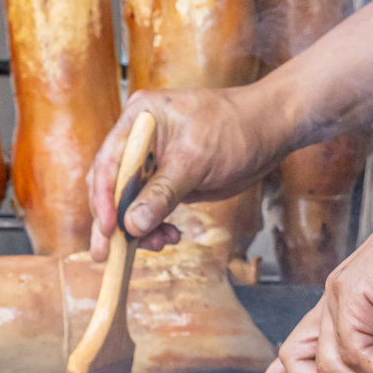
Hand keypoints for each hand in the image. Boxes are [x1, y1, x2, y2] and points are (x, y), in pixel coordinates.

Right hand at [88, 81, 293, 260]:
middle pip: (111, 185)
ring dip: (138, 228)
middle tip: (106, 254)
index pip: (109, 161)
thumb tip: (133, 225)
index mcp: (139, 119)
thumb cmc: (235, 129)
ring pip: (129, 203)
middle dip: (113, 221)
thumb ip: (163, 193)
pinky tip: (170, 236)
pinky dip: (155, 226)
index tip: (108, 228)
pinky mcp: (166, 181)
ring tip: (159, 243)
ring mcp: (152, 162)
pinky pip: (149, 210)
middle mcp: (139, 139)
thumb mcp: (196, 160)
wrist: (268, 131)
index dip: (103, 197)